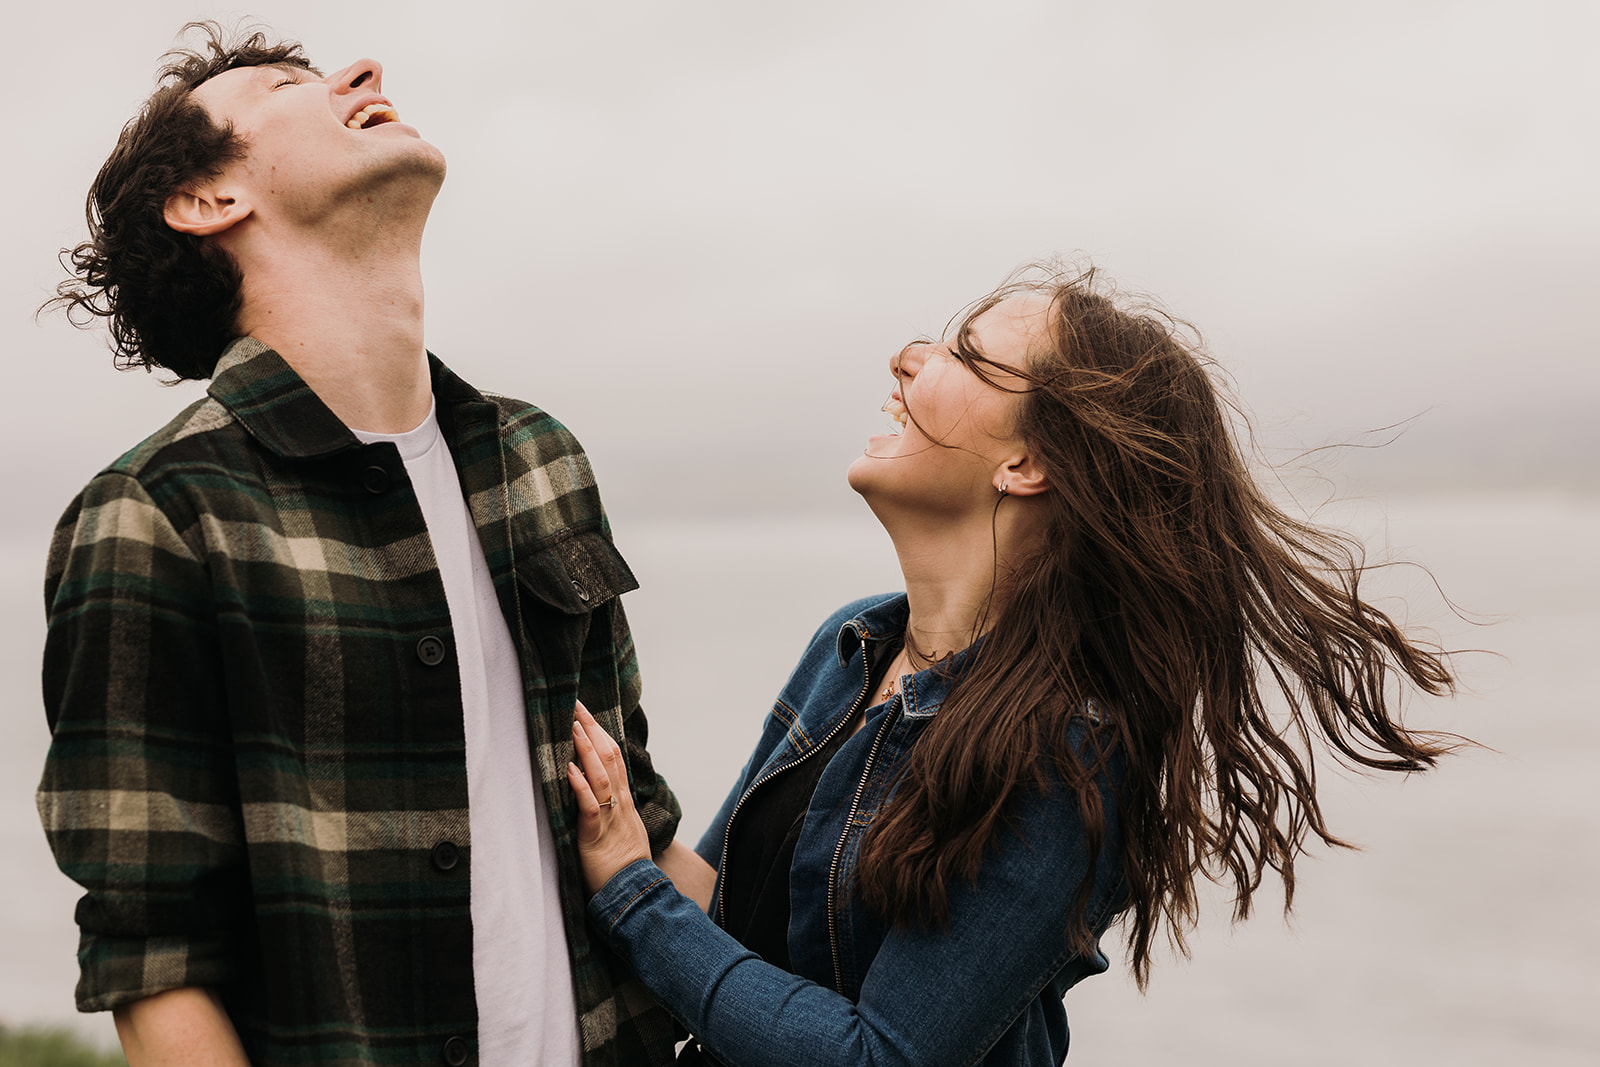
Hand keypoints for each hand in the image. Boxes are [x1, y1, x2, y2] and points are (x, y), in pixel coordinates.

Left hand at [567, 701, 651, 895]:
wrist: (634, 892)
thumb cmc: (624, 864)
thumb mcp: (621, 827)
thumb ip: (612, 806)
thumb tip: (596, 787)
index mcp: (624, 799)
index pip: (614, 757)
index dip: (600, 733)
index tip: (585, 713)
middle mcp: (620, 802)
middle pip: (609, 757)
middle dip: (591, 730)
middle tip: (576, 706)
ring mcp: (610, 817)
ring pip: (602, 776)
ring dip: (586, 750)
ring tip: (572, 727)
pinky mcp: (596, 835)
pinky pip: (590, 806)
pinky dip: (580, 786)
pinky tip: (569, 770)